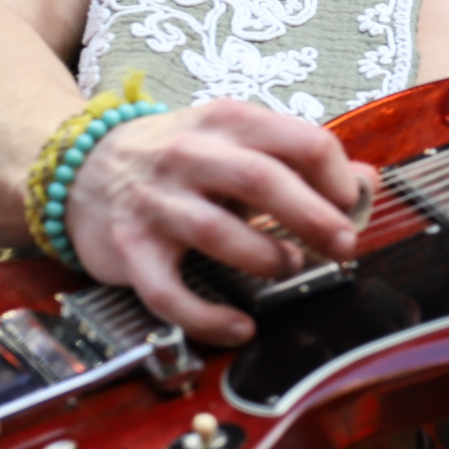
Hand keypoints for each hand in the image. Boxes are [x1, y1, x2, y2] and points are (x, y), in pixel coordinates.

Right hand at [61, 99, 371, 345]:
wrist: (81, 168)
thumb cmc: (180, 159)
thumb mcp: (238, 141)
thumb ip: (299, 159)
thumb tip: (367, 183)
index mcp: (228, 121)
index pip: (301, 140)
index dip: (338, 178)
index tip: (351, 206)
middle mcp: (190, 154)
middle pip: (262, 181)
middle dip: (313, 218)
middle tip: (343, 247)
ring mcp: (155, 202)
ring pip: (217, 233)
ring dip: (266, 259)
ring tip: (289, 270)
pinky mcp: (129, 249)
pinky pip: (169, 293)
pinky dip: (208, 317)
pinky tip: (240, 327)